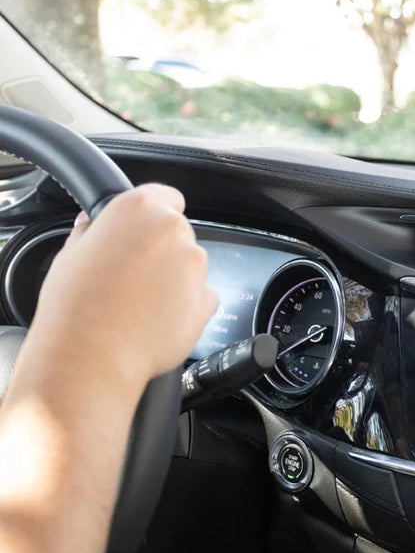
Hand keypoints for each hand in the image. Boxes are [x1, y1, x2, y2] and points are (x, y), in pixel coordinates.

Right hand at [24, 184, 218, 393]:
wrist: (91, 357)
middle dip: (161, 249)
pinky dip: (186, 305)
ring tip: (139, 302)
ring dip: (174, 277)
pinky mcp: (207, 297)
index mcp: (140, 209)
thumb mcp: (70, 256)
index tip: (144, 230)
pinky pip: (201, 295)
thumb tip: (92, 222)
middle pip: (177, 233)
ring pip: (190, 264)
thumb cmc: (75, 307)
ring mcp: (194, 264)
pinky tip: (157, 318)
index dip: (155, 213)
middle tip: (132, 274)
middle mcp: (173, 230)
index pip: (165, 196)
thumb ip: (90, 231)